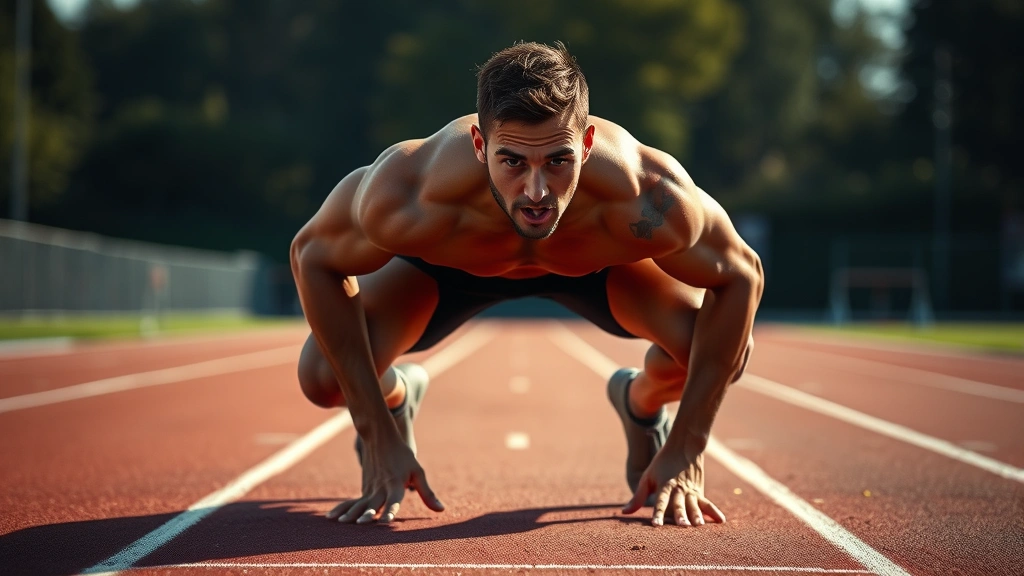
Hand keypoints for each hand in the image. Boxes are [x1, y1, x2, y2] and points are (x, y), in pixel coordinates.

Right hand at [326, 435, 443, 523]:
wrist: (381, 437)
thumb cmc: (403, 456)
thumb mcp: (418, 472)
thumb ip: (427, 493)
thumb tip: (442, 510)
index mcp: (396, 485)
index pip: (394, 501)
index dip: (390, 511)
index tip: (386, 521)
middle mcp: (381, 488)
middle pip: (374, 503)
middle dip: (367, 514)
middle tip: (360, 524)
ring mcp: (370, 488)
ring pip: (359, 503)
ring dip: (350, 513)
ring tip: (341, 523)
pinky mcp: (364, 489)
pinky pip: (352, 502)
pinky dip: (341, 509)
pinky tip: (331, 518)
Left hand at [622, 450, 724, 526]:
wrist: (684, 446)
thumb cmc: (662, 464)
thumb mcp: (647, 478)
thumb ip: (638, 497)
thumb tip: (624, 513)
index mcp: (664, 485)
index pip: (660, 501)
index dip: (658, 512)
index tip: (656, 524)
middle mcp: (678, 490)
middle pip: (679, 504)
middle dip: (680, 515)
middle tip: (683, 526)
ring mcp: (691, 491)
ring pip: (694, 505)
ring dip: (697, 515)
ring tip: (699, 526)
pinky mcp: (699, 492)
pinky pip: (707, 503)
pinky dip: (714, 512)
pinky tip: (721, 521)